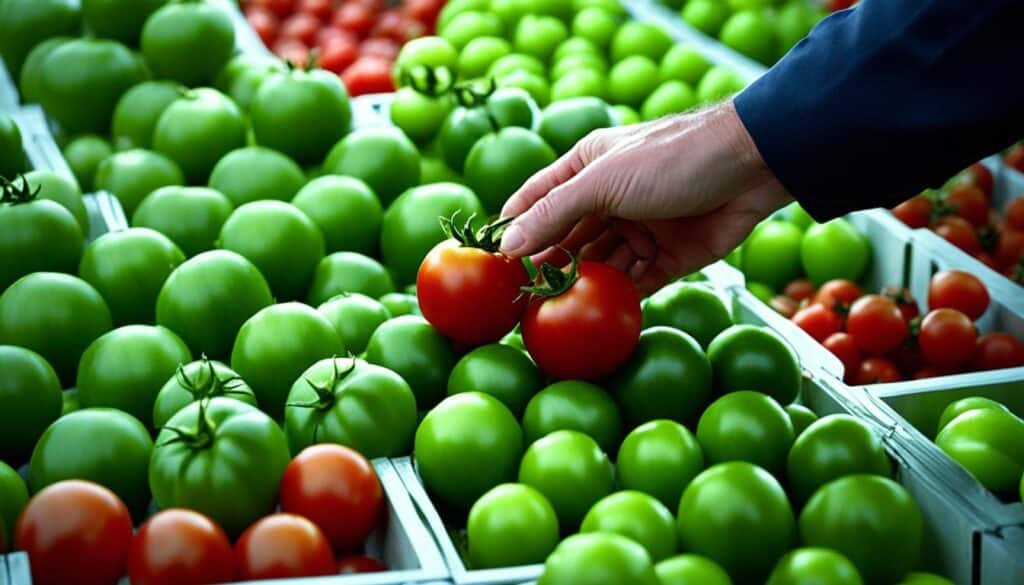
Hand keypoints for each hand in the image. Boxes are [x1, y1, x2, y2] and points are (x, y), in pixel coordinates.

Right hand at [499, 101, 792, 295]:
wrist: (751, 166)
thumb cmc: (672, 158)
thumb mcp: (603, 181)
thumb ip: (554, 213)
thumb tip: (509, 247)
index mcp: (587, 168)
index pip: (537, 201)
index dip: (515, 229)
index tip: (493, 263)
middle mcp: (609, 199)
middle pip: (567, 238)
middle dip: (548, 266)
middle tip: (522, 300)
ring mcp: (639, 229)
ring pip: (600, 265)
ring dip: (582, 286)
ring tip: (557, 314)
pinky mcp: (669, 257)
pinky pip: (635, 283)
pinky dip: (618, 299)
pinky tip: (597, 317)